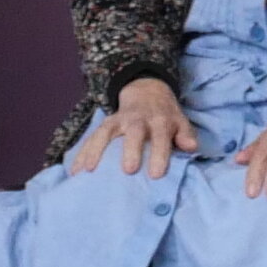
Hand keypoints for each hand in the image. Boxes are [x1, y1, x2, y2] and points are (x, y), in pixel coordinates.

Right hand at [72, 78, 197, 173]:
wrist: (147, 92)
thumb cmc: (165, 117)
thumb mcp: (180, 122)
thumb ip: (185, 135)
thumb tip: (191, 147)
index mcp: (160, 120)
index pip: (161, 136)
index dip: (159, 153)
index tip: (156, 174)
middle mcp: (138, 119)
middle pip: (134, 132)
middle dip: (131, 150)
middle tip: (128, 170)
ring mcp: (118, 121)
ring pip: (106, 132)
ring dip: (96, 150)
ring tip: (88, 170)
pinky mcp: (104, 125)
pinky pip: (91, 138)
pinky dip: (82, 153)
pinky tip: (74, 171)